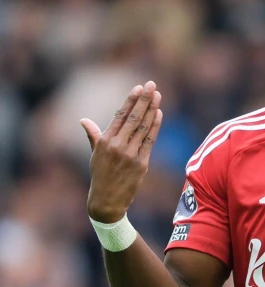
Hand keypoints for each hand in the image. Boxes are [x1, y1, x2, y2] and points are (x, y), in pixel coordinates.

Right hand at [81, 81, 162, 222]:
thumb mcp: (94, 154)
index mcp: (105, 141)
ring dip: (152, 110)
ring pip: (143, 127)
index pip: (120, 115)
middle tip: (152, 85)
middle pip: (133, 118)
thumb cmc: (100, 175)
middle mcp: (117, 146)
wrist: (107, 201)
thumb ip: (93, 135)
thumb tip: (83, 120)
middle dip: (144, 100)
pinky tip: (159, 114)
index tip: (139, 88)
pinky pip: (150, 141)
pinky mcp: (141, 163)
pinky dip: (155, 127)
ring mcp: (130, 154)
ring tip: (158, 96)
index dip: (130, 100)